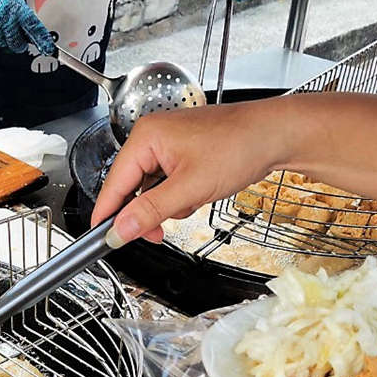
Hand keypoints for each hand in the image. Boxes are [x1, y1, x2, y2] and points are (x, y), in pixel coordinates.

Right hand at [0, 0, 53, 54]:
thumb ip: (22, 16)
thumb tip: (31, 34)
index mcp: (17, 8)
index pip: (33, 28)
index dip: (42, 40)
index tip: (48, 49)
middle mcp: (5, 19)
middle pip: (15, 44)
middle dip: (17, 43)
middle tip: (14, 35)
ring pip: (0, 43)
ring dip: (0, 36)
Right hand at [93, 101, 287, 244]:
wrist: (275, 136)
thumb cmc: (239, 146)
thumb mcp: (190, 188)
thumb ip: (150, 212)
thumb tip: (120, 230)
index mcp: (146, 136)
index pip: (113, 183)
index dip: (107, 215)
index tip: (102, 240)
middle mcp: (153, 137)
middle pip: (131, 189)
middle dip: (147, 213)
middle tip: (158, 234)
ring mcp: (168, 145)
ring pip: (151, 191)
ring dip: (168, 206)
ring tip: (193, 200)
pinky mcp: (183, 154)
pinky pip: (168, 185)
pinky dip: (180, 197)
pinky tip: (199, 194)